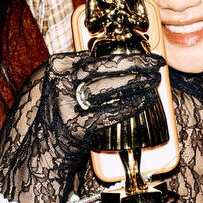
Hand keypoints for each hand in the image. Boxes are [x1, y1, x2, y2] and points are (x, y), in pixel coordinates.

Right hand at [44, 52, 164, 155]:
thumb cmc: (64, 113)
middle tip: (157, 63)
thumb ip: (87, 71)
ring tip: (154, 80)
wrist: (45, 149)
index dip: (125, 53)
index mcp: (58, 66)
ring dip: (136, 82)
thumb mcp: (67, 85)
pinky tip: (147, 100)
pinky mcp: (76, 126)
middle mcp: (60, 82)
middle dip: (135, 63)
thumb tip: (128, 60)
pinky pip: (110, 112)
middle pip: (103, 67)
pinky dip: (132, 105)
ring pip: (107, 87)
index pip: (97, 54)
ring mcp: (66, 104)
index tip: (146, 54)